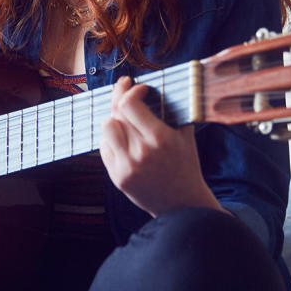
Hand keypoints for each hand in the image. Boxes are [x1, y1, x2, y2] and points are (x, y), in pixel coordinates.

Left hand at [99, 76, 222, 216]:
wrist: (183, 205)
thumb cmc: (185, 166)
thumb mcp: (185, 137)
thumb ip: (173, 111)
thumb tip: (160, 85)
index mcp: (160, 138)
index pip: (130, 104)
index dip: (132, 90)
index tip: (140, 88)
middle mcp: (141, 152)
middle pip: (116, 113)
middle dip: (120, 96)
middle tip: (125, 88)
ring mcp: (126, 166)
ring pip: (106, 127)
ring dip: (114, 119)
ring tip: (125, 118)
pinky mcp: (117, 177)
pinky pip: (104, 148)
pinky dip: (112, 140)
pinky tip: (124, 140)